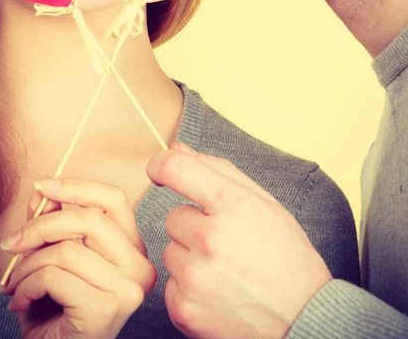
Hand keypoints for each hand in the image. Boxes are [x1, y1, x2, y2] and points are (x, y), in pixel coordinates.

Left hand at [0, 178, 156, 338]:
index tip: (43, 186)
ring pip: (67, 250)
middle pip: (90, 219)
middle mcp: (139, 266)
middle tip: (12, 243)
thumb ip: (53, 224)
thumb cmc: (58, 310)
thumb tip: (42, 192)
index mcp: (133, 249)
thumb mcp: (55, 258)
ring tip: (14, 281)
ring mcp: (127, 289)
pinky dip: (26, 285)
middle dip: (40, 226)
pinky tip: (20, 301)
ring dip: (27, 265)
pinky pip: (54, 276)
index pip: (115, 200)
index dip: (77, 187)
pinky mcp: (106, 308)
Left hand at [147, 143, 331, 338]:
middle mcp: (211, 239)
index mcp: (233, 205)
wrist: (304, 318)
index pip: (174, 168)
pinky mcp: (184, 310)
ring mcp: (195, 278)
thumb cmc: (285, 254)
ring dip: (190, 256)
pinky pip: (170, 284)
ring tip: (225, 269)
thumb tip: (175, 147)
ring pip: (171, 251)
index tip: (160, 171)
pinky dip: (188, 287)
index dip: (161, 165)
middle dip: (194, 226)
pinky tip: (218, 292)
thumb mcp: (263, 202)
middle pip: (173, 216)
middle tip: (225, 242)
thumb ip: (217, 169)